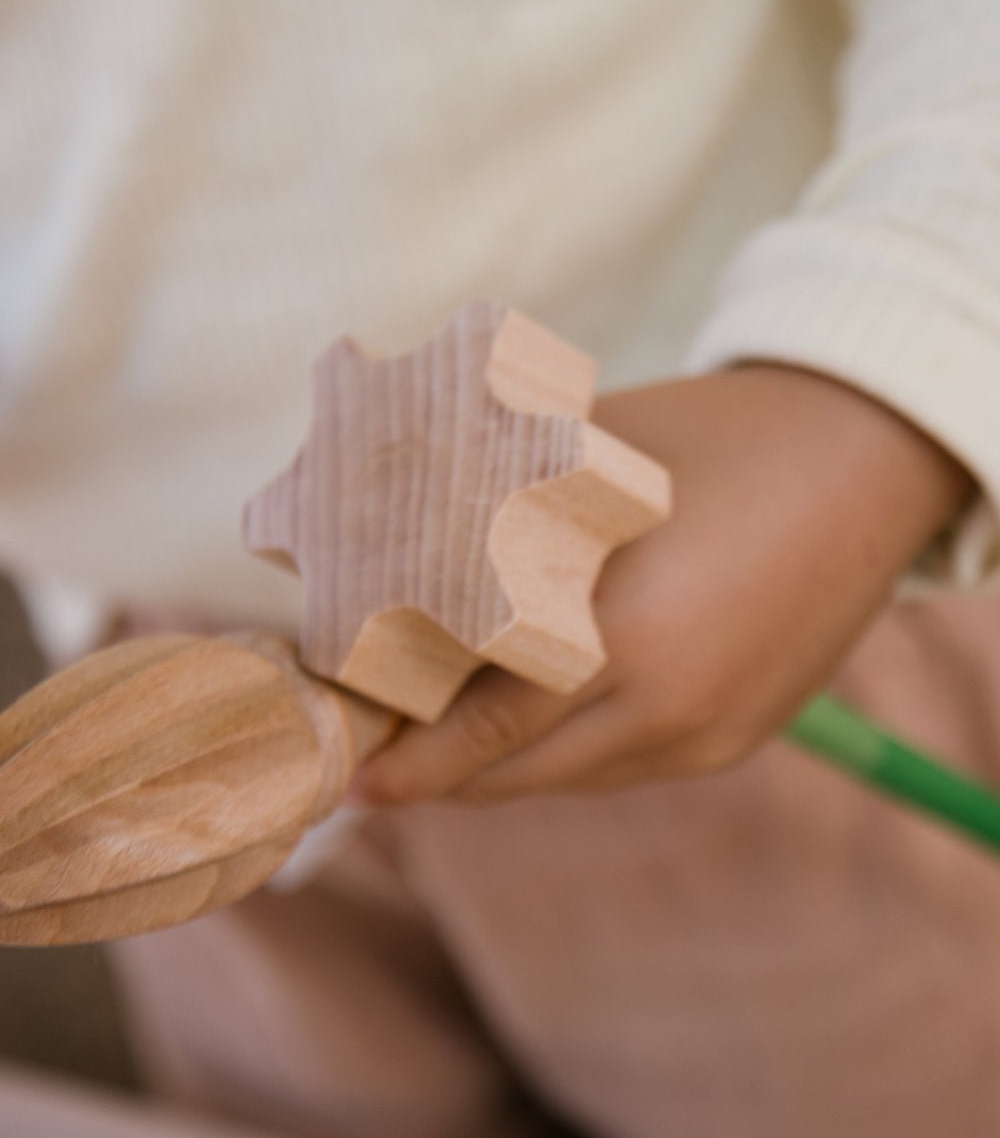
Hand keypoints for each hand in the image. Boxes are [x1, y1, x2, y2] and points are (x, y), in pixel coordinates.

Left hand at [350, 365, 973, 805]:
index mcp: (627, 637)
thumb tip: (397, 519)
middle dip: (440, 778)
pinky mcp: (734, 740)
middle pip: (517, 775)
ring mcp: (707, 736)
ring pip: (568, 780)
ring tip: (438, 739)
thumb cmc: (717, 439)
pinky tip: (528, 721)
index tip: (352, 776)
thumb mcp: (593, 456)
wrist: (867, 462)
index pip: (487, 728)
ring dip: (499, 768)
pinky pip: (620, 767)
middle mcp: (668, 709)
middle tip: (375, 761)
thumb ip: (497, 502)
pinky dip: (562, 754)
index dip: (412, 764)